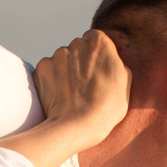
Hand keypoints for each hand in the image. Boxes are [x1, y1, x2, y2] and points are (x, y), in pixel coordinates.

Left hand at [32, 30, 130, 146]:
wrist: (78, 125)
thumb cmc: (107, 107)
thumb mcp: (125, 81)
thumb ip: (116, 61)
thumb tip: (109, 59)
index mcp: (99, 41)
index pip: (95, 40)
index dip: (96, 57)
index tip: (96, 72)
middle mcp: (76, 42)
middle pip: (77, 48)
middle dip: (79, 61)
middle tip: (83, 84)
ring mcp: (57, 55)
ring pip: (61, 59)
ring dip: (64, 71)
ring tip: (71, 93)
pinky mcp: (41, 68)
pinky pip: (47, 71)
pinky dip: (51, 80)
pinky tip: (59, 95)